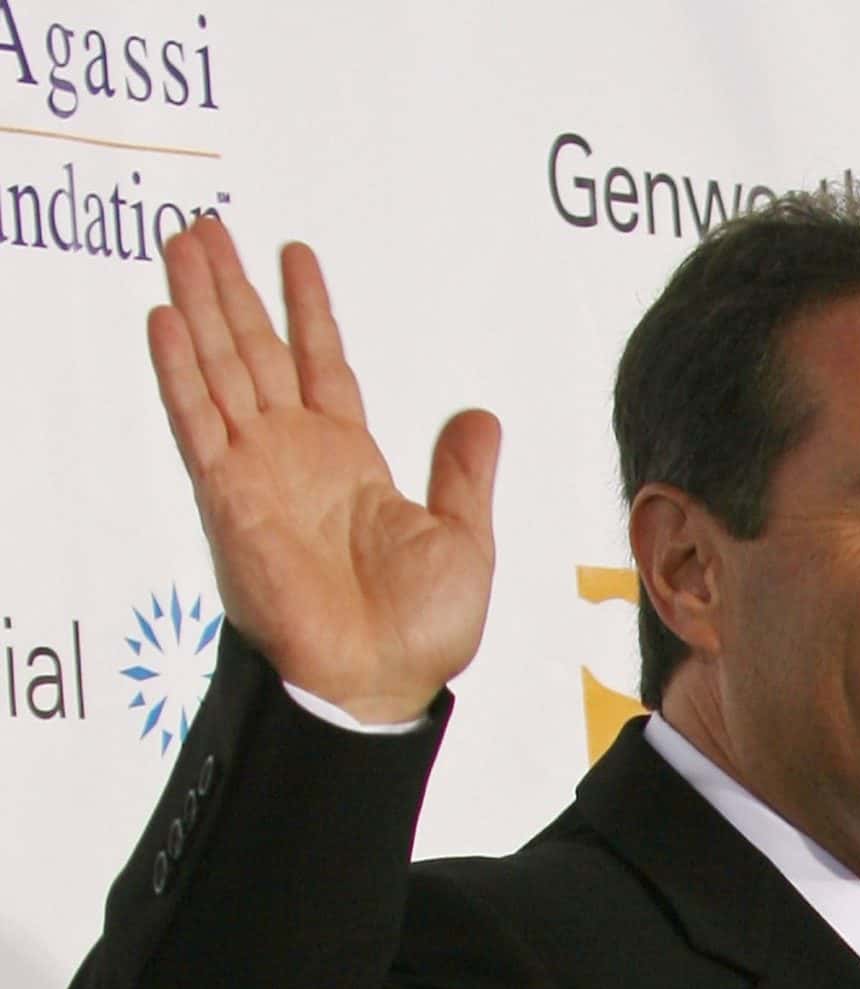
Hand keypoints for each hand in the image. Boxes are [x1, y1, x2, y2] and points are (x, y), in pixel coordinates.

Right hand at [149, 216, 499, 722]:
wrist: (381, 682)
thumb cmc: (421, 631)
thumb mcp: (465, 538)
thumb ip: (462, 473)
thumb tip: (480, 417)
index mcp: (351, 463)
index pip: (322, 366)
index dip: (309, 312)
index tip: (297, 256)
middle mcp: (297, 458)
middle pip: (256, 351)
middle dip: (234, 288)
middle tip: (210, 225)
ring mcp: (259, 473)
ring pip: (221, 368)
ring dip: (200, 306)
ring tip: (185, 242)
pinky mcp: (231, 498)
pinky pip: (198, 423)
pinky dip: (180, 372)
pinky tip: (167, 320)